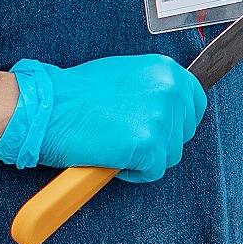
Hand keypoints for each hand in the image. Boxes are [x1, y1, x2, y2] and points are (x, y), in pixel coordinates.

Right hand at [0, 53, 206, 181]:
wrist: (47, 108)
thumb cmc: (76, 93)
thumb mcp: (125, 75)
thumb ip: (151, 88)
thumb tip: (166, 108)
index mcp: (166, 70)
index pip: (195, 102)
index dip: (178, 120)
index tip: (161, 129)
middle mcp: (170, 91)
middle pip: (183, 133)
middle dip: (159, 140)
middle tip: (126, 137)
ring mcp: (160, 118)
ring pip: (169, 155)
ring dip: (145, 158)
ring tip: (115, 144)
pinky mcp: (149, 146)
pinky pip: (152, 172)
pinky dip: (133, 173)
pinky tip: (111, 157)